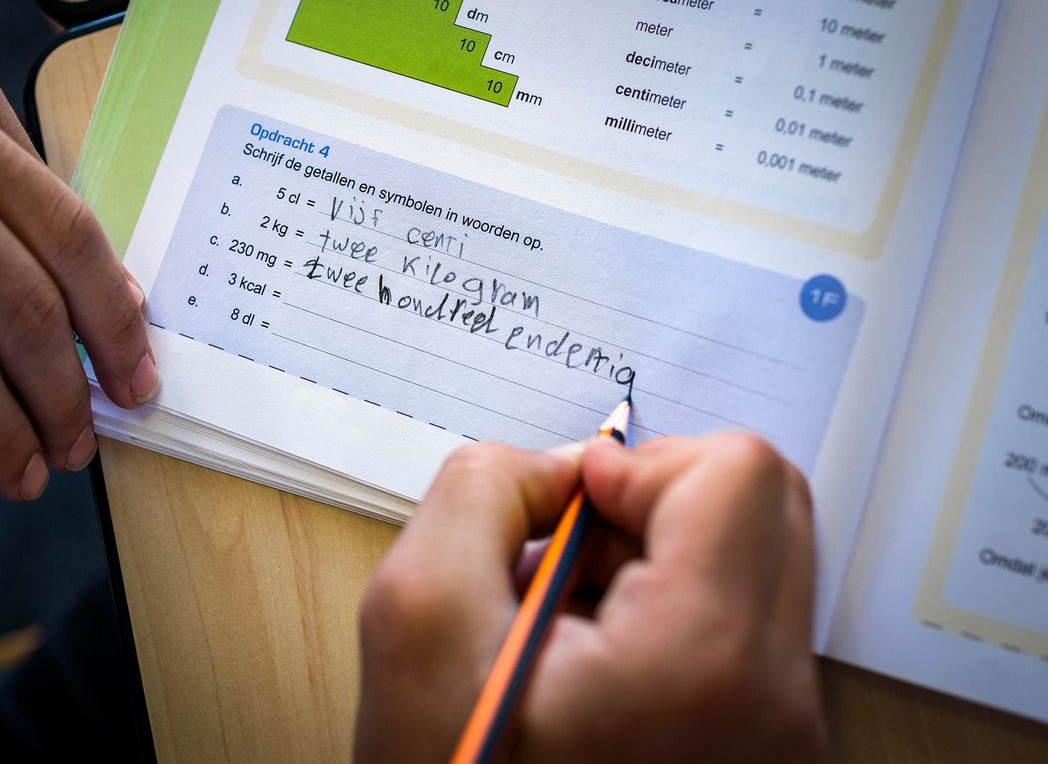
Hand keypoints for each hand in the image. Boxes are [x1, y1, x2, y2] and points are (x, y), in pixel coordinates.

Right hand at [356, 434, 820, 761]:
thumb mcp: (418, 610)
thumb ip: (484, 488)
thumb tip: (567, 467)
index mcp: (703, 660)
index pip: (737, 472)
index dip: (638, 467)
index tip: (572, 515)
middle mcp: (776, 700)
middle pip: (764, 502)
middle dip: (654, 502)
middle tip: (573, 558)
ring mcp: (785, 727)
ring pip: (753, 551)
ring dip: (656, 553)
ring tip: (573, 620)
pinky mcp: (773, 737)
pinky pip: (745, 611)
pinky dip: (671, 600)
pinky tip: (598, 653)